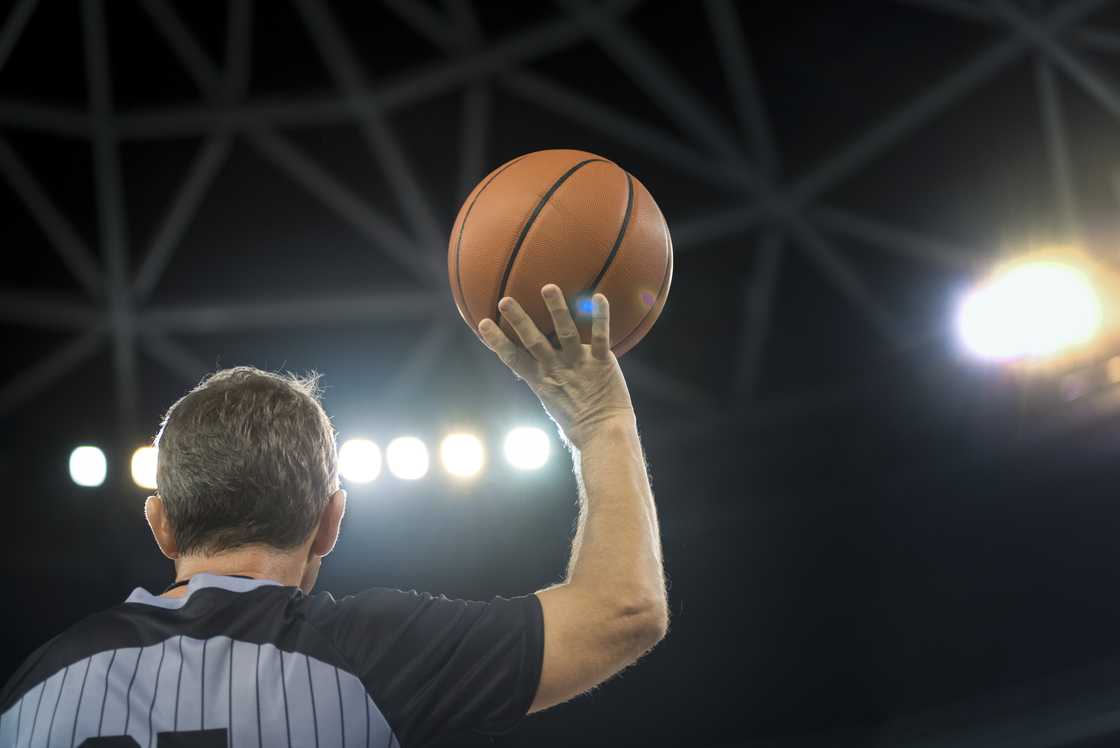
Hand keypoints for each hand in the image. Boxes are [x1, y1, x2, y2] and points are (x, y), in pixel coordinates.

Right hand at [478, 285, 634, 449]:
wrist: (604, 434)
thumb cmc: (577, 420)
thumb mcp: (550, 401)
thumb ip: (539, 379)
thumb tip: (523, 368)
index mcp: (540, 380)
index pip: (513, 358)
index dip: (497, 341)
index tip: (483, 323)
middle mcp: (557, 369)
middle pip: (534, 341)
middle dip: (519, 321)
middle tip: (506, 300)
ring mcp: (579, 364)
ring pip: (566, 332)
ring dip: (557, 309)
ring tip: (549, 288)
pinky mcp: (602, 363)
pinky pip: (602, 336)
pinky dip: (601, 317)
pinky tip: (600, 296)